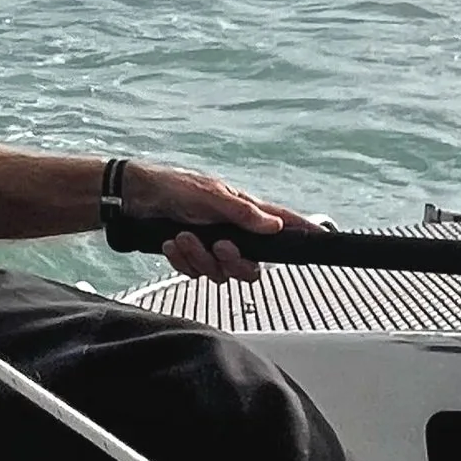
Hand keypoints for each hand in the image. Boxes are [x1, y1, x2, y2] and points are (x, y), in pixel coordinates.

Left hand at [122, 160, 319, 282]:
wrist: (134, 198)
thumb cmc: (173, 186)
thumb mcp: (209, 195)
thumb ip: (242, 212)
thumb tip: (274, 224)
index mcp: (244, 211)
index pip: (283, 223)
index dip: (304, 231)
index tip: (325, 236)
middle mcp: (233, 231)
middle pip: (252, 266)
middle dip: (232, 262)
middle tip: (217, 246)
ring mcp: (212, 246)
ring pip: (221, 274)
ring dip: (200, 258)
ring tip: (183, 236)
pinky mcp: (193, 256)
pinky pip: (196, 273)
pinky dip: (182, 261)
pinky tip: (172, 243)